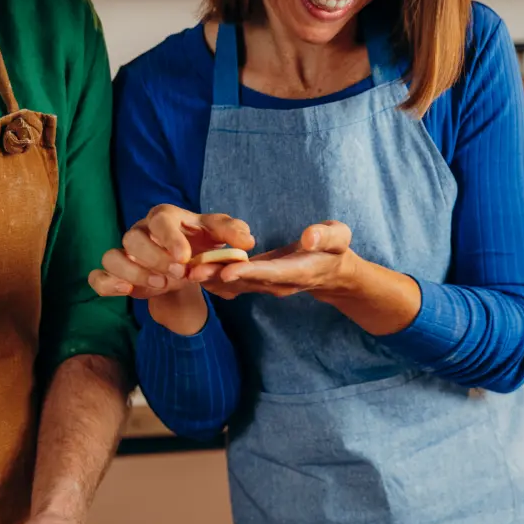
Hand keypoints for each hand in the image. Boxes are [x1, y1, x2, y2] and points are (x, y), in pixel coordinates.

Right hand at [89, 205, 254, 301]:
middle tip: (178, 274)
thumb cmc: (201, 243)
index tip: (184, 258)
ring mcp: (125, 253)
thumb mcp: (219, 236)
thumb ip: (233, 233)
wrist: (185, 265)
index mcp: (164, 217)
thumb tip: (247, 240)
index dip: (169, 237)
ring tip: (160, 286)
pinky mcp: (116, 273)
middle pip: (132, 238)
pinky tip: (126, 293)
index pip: (160, 218)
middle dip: (154, 258)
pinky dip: (106, 284)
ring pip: (113, 257)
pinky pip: (98, 276)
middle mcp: (140, 231)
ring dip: (134, 273)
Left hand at [203, 221, 355, 298]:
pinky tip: (192, 273)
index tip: (227, 270)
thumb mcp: (340, 238)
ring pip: (236, 285)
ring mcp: (268, 286)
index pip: (271, 272)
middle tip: (192, 272)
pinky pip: (234, 283)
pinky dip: (213, 280)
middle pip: (246, 281)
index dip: (248, 272)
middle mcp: (279, 283)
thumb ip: (326, 236)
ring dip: (210, 280)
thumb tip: (309, 237)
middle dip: (219, 277)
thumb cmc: (337, 250)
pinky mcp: (259, 283)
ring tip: (183, 273)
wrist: (333, 274)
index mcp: (298, 271)